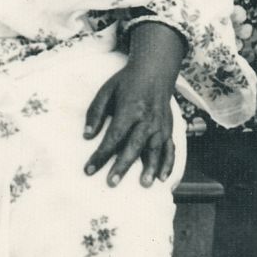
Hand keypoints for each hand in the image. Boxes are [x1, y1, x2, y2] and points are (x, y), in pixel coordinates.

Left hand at [83, 23, 183, 186]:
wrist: (155, 71)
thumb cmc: (126, 83)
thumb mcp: (105, 92)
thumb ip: (95, 113)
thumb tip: (86, 135)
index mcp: (129, 109)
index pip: (113, 136)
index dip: (101, 154)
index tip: (89, 169)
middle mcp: (147, 119)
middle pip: (134, 146)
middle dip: (122, 166)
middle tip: (112, 182)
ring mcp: (160, 125)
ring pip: (155, 150)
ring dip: (150, 168)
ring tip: (143, 184)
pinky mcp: (169, 129)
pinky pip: (170, 149)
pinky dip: (168, 163)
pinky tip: (162, 178)